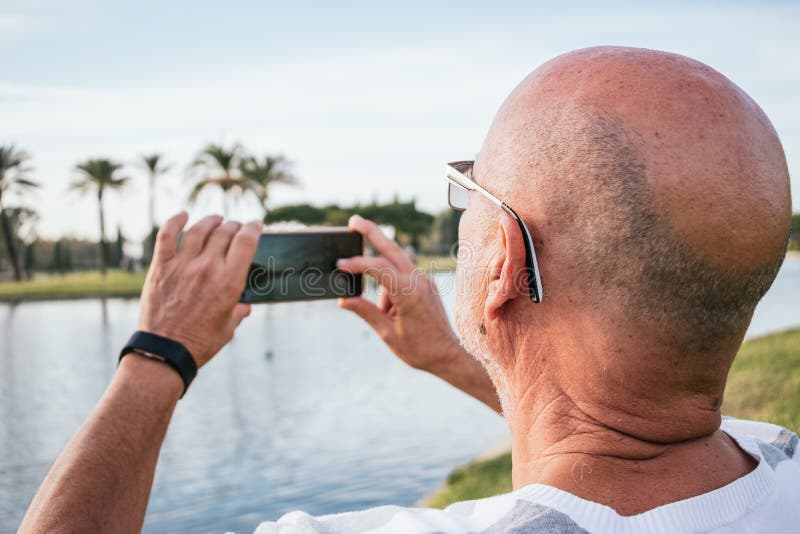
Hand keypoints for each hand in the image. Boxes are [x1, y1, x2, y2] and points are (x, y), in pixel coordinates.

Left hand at [138, 212, 261, 367]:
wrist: (165, 352)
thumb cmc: (200, 343)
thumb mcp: (228, 327)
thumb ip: (238, 311)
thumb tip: (245, 305)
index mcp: (229, 282)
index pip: (246, 241)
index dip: (254, 228)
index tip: (256, 225)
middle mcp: (207, 269)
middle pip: (224, 232)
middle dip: (234, 226)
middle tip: (236, 227)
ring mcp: (182, 266)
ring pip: (199, 230)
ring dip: (210, 221)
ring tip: (216, 219)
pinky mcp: (161, 268)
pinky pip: (166, 236)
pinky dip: (175, 221)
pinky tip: (183, 215)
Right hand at [337, 215, 461, 372]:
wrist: (449, 355)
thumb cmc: (420, 349)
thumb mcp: (388, 334)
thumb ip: (365, 312)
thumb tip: (343, 299)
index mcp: (409, 293)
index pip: (378, 268)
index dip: (356, 264)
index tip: (339, 265)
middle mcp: (419, 281)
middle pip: (391, 248)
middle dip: (372, 232)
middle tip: (353, 221)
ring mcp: (424, 280)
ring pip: (394, 266)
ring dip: (381, 282)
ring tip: (389, 316)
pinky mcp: (426, 284)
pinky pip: (402, 278)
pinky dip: (390, 288)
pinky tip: (394, 313)